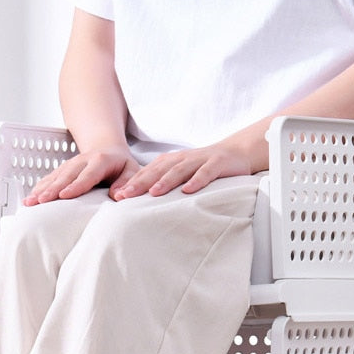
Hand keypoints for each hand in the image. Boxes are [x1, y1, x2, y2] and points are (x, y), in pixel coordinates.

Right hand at [23, 147, 140, 204]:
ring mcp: (71, 164)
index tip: (65, 195)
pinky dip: (39, 187)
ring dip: (41, 189)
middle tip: (41, 201)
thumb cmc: (121, 164)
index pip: (88, 174)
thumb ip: (127, 182)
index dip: (76, 185)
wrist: (108, 149)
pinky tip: (30, 197)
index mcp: (101, 160)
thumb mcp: (131, 170)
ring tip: (30, 201)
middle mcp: (83, 160)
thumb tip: (118, 196)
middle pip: (66, 175)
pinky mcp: (63, 169)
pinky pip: (49, 178)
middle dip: (53, 188)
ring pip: (54, 176)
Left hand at [111, 136, 263, 199]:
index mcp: (171, 161)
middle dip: (141, 182)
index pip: (148, 172)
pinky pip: (206, 172)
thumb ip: (165, 182)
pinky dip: (197, 180)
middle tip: (126, 195)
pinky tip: (188, 190)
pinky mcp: (217, 164)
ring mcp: (200, 160)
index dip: (132, 183)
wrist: (236, 152)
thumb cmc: (204, 167)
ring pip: (179, 170)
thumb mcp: (182, 172)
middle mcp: (182, 158)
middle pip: (158, 170)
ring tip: (154, 193)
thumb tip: (143, 201)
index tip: (117, 195)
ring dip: (166, 181)